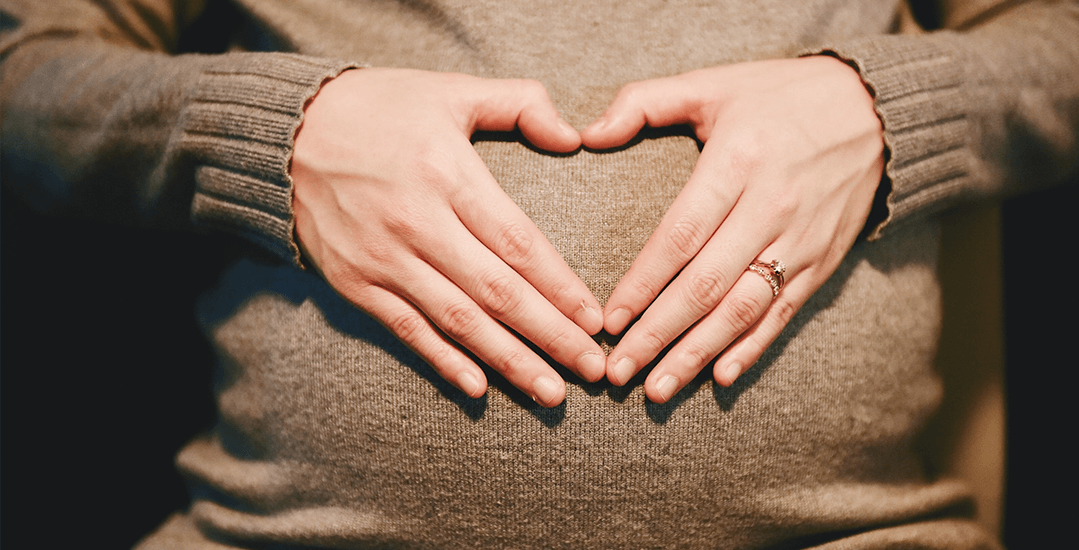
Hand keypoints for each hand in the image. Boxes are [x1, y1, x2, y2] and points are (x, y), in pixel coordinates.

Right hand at [292, 68, 604, 406]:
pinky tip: (479, 388)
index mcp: (447, 173)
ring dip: (509, 361)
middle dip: (551, 335)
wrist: (286, 131)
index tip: (596, 320)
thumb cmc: (380, 108)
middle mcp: (416, 222)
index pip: (518, 243)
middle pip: (497, 292)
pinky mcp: (354, 282)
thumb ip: (519, 104)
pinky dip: (443, 361)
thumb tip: (574, 137)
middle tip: (593, 370)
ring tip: (552, 392)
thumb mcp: (451, 90)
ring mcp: (382, 258)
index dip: (561, 287)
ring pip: (458, 321)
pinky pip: (406, 330)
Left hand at [581, 56, 883, 402]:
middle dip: (658, 334)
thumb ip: (644, 102)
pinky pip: (784, 313)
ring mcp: (801, 239)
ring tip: (658, 389)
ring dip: (697, 354)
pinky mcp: (823, 261)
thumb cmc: (779, 96)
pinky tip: (720, 377)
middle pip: (706, 285)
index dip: (642, 283)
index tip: (608, 320)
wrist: (875, 110)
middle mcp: (771, 207)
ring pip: (743, 309)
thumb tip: (586, 134)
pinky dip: (753, 348)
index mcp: (737, 162)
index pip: (680, 235)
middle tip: (618, 371)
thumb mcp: (712, 83)